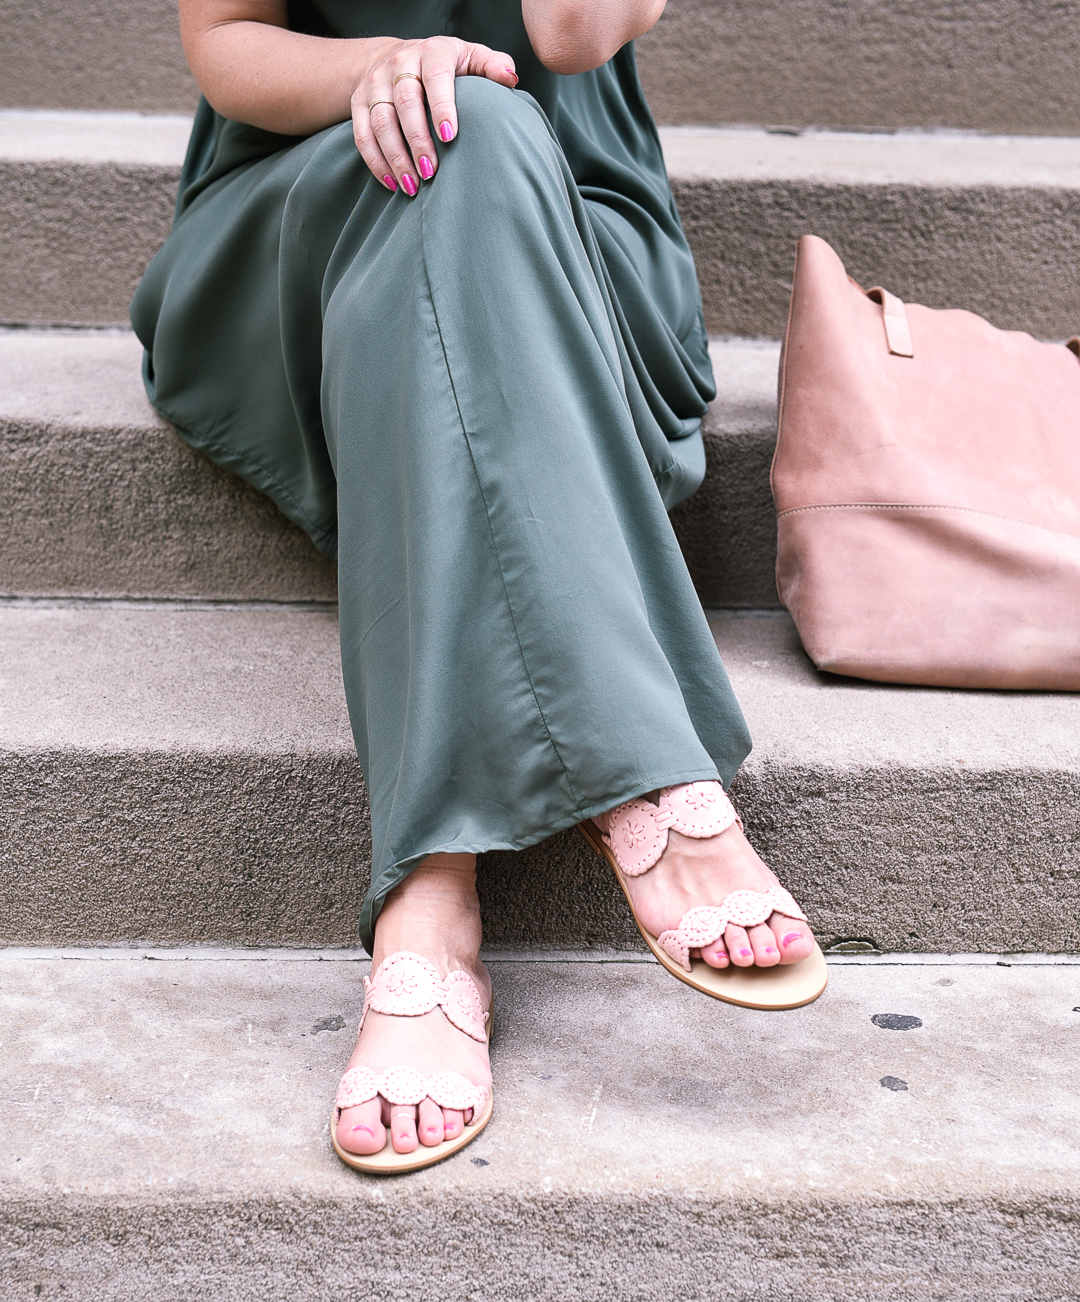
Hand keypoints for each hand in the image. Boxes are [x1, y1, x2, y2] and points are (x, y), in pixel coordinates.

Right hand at [351, 36, 517, 194]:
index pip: (435, 77)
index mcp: (432, 52)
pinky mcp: (359, 102)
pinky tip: (391, 183)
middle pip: (405, 103)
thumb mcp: (470, 58)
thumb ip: (491, 66)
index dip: (441, 106)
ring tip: (412, 186)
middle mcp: (400, 63)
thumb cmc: (445, 66)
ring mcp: (376, 83)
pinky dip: (375, 161)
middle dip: (417, 140)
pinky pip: (362, 134)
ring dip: (395, 157)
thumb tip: (509, 78)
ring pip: (381, 122)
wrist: (397, 58)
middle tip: (431, 172)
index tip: (450, 137)